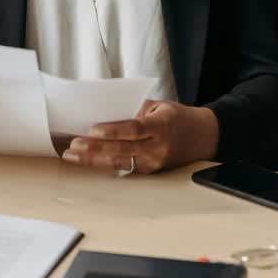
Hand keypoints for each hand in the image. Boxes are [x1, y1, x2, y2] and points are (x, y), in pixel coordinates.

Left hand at [61, 100, 219, 173]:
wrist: (203, 137)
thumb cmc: (178, 118)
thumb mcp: (159, 106)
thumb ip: (134, 111)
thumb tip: (106, 115)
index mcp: (161, 126)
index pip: (134, 129)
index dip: (112, 131)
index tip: (92, 130)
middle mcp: (158, 147)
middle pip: (122, 149)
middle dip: (94, 148)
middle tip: (73, 146)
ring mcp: (154, 162)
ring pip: (119, 162)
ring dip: (94, 159)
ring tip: (74, 155)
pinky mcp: (151, 171)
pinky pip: (125, 168)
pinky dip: (105, 163)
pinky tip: (88, 160)